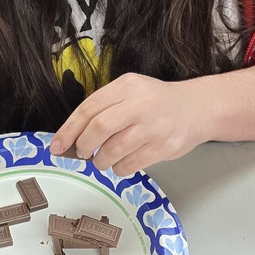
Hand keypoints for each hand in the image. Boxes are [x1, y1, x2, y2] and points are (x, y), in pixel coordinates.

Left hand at [51, 73, 203, 175]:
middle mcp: (140, 103)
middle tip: (82, 153)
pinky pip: (130, 164)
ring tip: (102, 159)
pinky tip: (121, 163)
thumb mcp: (131, 92)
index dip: (68, 130)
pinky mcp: (164, 147)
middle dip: (83, 145)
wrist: (197, 108)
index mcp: (127, 86)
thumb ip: (104, 109)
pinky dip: (119, 168)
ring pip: (113, 150)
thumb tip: (71, 137)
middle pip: (99, 128)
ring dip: (101, 160)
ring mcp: (154, 126)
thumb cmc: (156, 102)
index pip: (89, 108)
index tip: (57, 146)